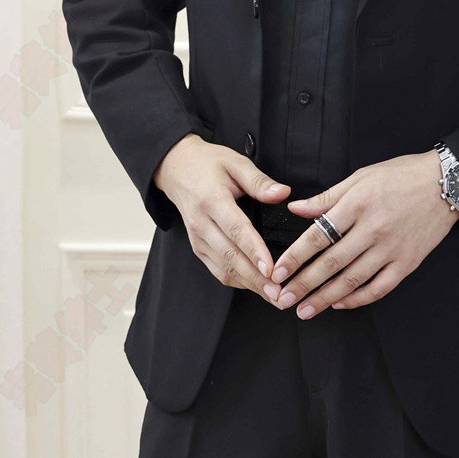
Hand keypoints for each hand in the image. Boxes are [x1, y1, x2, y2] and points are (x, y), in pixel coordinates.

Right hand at [153, 133, 290, 304]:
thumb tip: (282, 193)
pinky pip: (217, 269)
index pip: (236, 230)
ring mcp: (198, 238)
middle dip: (256, 278)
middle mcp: (202, 223)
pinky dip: (237, 281)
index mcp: (212, 200)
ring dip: (248, 284)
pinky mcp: (198, 247)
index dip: (254, 251)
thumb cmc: (208, 164)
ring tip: (273, 295)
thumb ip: (259, 181)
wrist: (176, 168)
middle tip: (279, 292)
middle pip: (230, 256)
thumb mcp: (236, 162)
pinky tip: (256, 287)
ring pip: (223, 268)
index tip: (271, 268)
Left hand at [267, 150, 458, 318]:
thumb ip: (327, 197)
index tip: (278, 272)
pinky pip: (379, 287)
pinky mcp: (408, 262)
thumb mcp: (360, 177)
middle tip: (283, 299)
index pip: (318, 235)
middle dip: (303, 284)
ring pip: (352, 280)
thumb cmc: (402, 175)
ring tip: (305, 310)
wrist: (445, 183)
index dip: (295, 256)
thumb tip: (296, 208)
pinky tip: (340, 304)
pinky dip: (358, 299)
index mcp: (358, 204)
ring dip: (325, 298)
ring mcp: (392, 249)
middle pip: (331, 263)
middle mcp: (373, 229)